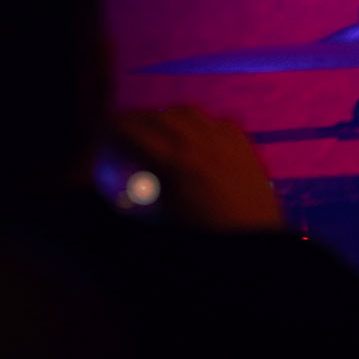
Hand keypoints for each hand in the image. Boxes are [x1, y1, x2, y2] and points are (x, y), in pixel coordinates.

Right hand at [112, 105, 283, 231]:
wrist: (255, 247)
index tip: (103, 135)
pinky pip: (217, 122)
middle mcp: (198, 143)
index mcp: (174, 163)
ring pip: (186, 112)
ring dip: (166, 118)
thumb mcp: (164, 218)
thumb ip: (141, 194)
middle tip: (123, 134)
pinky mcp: (244, 146)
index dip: (111, 130)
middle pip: (156, 116)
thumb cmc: (206, 239)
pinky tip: (198, 139)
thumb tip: (124, 183)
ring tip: (158, 132)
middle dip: (134, 122)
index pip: (131, 131)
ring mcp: (224, 141)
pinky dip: (201, 125)